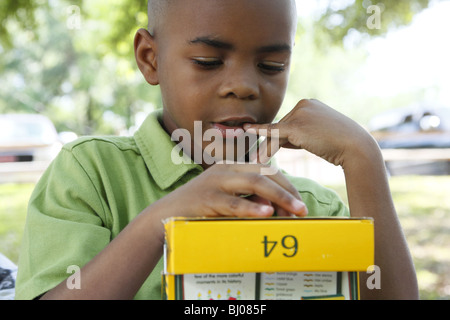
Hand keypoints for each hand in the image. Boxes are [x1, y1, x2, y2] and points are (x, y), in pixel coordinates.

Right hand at [161, 163, 307, 217]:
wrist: (166, 215)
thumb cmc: (200, 209)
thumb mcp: (228, 200)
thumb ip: (248, 199)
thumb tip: (273, 206)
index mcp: (232, 167)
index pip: (266, 170)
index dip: (285, 185)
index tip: (299, 203)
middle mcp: (225, 170)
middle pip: (264, 174)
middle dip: (287, 191)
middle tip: (303, 209)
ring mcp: (215, 182)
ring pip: (254, 183)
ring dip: (278, 197)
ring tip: (295, 211)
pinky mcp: (207, 198)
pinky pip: (234, 203)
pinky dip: (252, 208)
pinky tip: (267, 213)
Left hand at [244, 99, 374, 166]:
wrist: (355, 147)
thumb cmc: (340, 145)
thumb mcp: (318, 136)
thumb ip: (299, 135)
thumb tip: (280, 141)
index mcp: (309, 104)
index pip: (290, 122)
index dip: (283, 140)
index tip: (267, 148)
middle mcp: (303, 104)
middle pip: (281, 127)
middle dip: (271, 144)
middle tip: (257, 157)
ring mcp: (299, 113)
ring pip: (277, 133)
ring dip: (266, 149)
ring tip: (256, 162)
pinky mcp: (295, 125)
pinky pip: (273, 133)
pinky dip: (260, 136)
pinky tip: (246, 132)